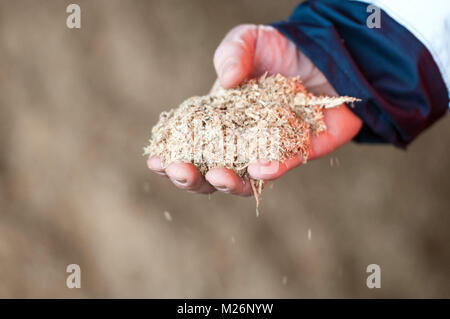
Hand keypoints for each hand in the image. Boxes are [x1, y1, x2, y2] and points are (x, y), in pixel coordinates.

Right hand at [147, 24, 361, 195]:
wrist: (329, 52)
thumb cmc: (283, 49)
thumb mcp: (250, 40)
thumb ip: (232, 53)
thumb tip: (226, 83)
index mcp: (221, 120)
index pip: (191, 144)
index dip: (172, 155)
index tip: (155, 159)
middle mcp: (242, 140)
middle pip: (212, 172)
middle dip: (192, 178)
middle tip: (179, 172)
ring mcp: (269, 150)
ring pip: (245, 180)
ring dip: (228, 184)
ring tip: (217, 176)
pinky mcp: (299, 152)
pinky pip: (284, 167)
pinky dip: (271, 170)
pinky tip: (259, 167)